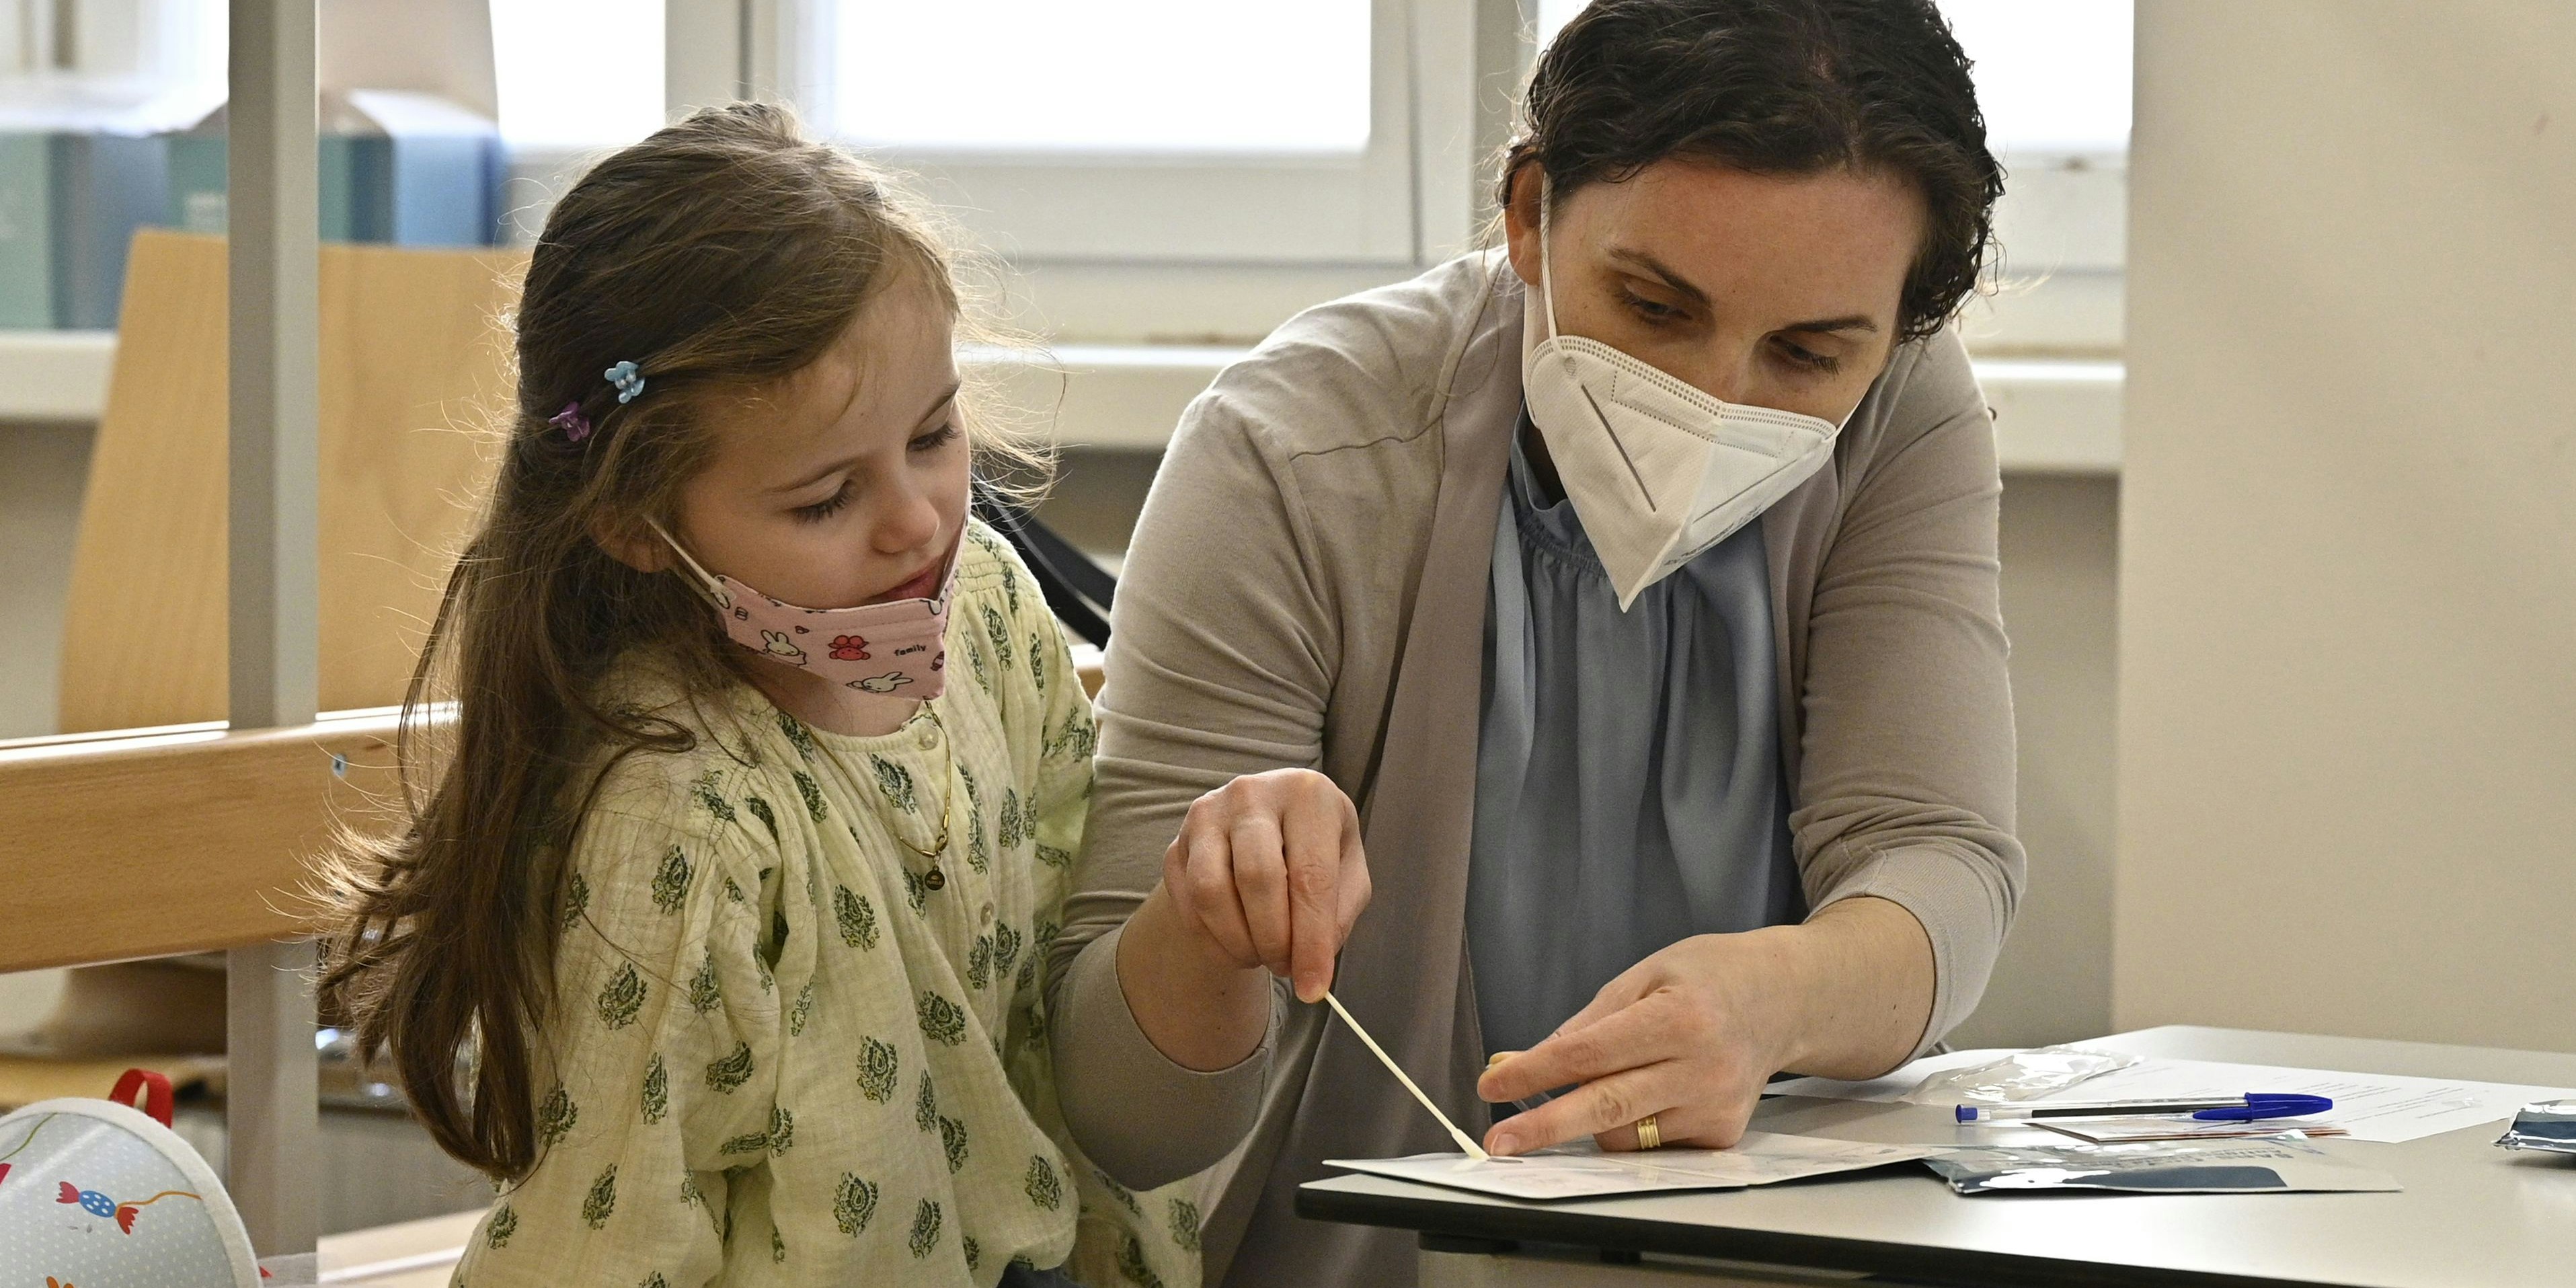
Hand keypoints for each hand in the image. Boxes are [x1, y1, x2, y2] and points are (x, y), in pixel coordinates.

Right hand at [1157, 768, 1371, 1002]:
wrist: (1267, 823)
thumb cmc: (1315, 848)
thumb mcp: (1347, 871)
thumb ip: (1339, 914)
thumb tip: (1313, 966)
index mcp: (1307, 794)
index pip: (1310, 876)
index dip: (1312, 940)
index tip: (1314, 987)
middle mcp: (1251, 794)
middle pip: (1257, 879)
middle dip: (1273, 940)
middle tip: (1286, 966)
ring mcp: (1206, 816)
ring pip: (1211, 892)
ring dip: (1239, 942)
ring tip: (1262, 954)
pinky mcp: (1176, 844)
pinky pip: (1186, 905)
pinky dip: (1212, 941)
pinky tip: (1237, 944)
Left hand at [1475, 929, 1802, 1156]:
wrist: (1784, 999)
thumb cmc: (1708, 977)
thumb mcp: (1645, 975)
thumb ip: (1588, 1023)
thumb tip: (1526, 1061)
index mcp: (1679, 1018)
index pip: (1590, 1053)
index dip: (1535, 1072)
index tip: (1493, 1085)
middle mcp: (1702, 1069)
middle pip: (1607, 1107)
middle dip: (1546, 1127)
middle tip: (1499, 1140)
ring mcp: (1715, 1107)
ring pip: (1625, 1135)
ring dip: (1593, 1118)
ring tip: (1613, 1077)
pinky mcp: (1722, 1134)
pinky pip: (1651, 1144)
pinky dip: (1632, 1124)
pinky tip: (1653, 1090)